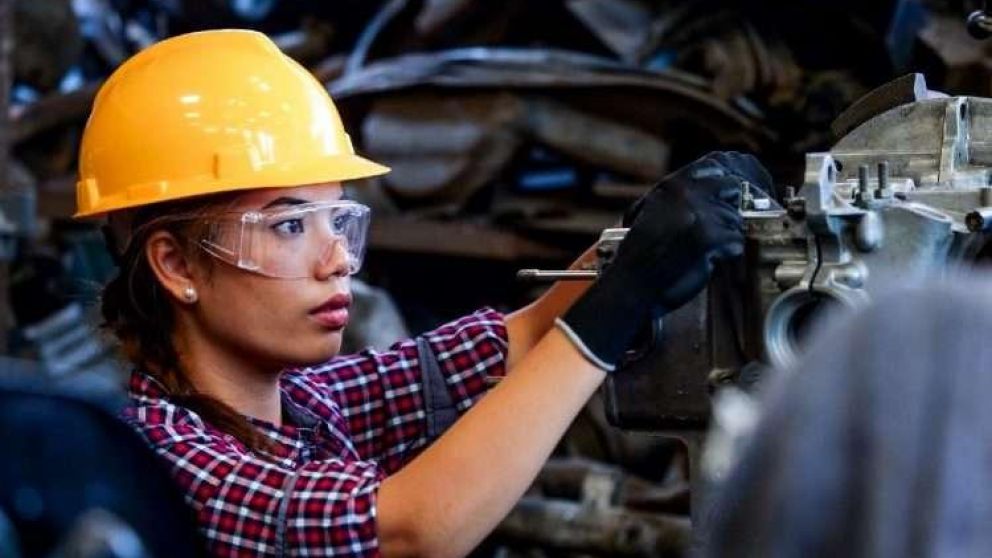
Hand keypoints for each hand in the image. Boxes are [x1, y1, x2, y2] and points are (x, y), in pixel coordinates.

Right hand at [556, 151, 772, 370]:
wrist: (633, 282)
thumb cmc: (640, 253)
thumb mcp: (650, 210)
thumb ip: (678, 196)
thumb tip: (712, 186)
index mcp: (674, 185)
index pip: (718, 163)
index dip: (735, 174)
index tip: (742, 186)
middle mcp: (690, 194)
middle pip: (734, 189)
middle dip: (736, 206)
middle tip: (729, 223)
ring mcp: (702, 214)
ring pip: (737, 219)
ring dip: (727, 236)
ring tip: (705, 250)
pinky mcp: (712, 238)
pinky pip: (736, 242)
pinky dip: (727, 253)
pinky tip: (706, 259)